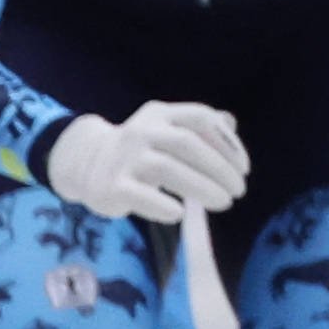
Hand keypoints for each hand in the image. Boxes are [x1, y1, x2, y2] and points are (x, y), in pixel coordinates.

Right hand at [46, 100, 248, 225]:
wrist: (84, 163)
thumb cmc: (139, 150)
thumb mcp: (165, 130)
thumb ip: (197, 127)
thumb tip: (230, 123)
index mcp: (159, 114)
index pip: (200, 118)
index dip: (227, 142)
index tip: (243, 169)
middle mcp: (140, 130)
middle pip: (187, 144)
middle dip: (219, 169)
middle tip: (238, 191)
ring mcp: (124, 158)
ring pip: (167, 168)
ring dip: (202, 188)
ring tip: (222, 203)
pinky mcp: (111, 186)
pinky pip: (141, 196)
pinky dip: (163, 206)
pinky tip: (179, 214)